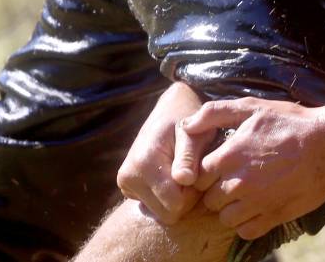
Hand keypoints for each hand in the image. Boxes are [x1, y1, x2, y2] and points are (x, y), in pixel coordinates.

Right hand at [116, 81, 206, 223]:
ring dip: (176, 196)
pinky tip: (171, 174)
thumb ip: (189, 156)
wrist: (169, 110)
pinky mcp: (127, 187)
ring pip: (160, 211)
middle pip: (167, 213)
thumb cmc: (187, 121)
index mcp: (144, 163)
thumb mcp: (194, 134)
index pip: (175, 205)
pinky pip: (153, 205)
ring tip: (182, 170)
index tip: (200, 173)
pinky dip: (166, 195)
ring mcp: (125, 183)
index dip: (193, 194)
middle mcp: (128, 176)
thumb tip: (184, 179)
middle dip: (185, 198)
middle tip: (194, 172)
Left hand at [182, 98, 324, 239]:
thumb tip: (186, 125)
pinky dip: (248, 223)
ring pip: (225, 218)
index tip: (222, 165)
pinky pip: (245, 231)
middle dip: (219, 190)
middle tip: (238, 178)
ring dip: (232, 208)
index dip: (209, 171)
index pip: (197, 176)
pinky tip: (259, 206)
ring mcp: (255, 203)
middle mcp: (237, 183)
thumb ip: (214, 113)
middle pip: (209, 199)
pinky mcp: (272, 217)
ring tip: (249, 193)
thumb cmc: (291, 123)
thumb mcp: (253, 108)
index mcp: (228, 157)